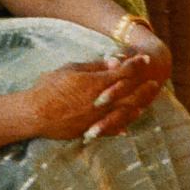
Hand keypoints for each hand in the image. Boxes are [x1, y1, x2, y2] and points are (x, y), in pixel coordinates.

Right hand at [25, 52, 168, 140]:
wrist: (34, 113)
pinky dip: (120, 127)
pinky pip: (109, 129)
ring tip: (146, 103)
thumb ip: (95, 67)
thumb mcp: (72, 69)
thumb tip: (113, 62)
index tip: (145, 59)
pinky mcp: (89, 129)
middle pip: (129, 94)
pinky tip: (128, 127)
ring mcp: (96, 117)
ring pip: (123, 112)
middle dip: (143, 87)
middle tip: (155, 82)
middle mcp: (101, 101)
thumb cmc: (50, 87)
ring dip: (137, 106)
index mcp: (97, 83)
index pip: (123, 72)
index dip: (136, 65)